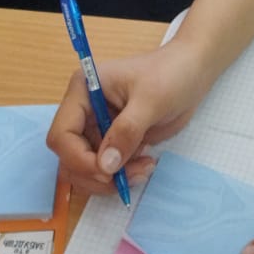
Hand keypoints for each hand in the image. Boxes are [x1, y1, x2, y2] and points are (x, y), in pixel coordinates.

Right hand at [46, 39, 210, 195]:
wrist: (192, 73)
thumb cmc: (171, 75)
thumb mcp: (151, 100)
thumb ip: (126, 131)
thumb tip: (105, 166)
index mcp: (83, 90)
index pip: (62, 134)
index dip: (79, 159)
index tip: (108, 172)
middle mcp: (84, 111)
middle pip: (69, 158)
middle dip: (96, 174)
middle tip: (131, 175)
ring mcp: (97, 128)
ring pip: (86, 170)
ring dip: (110, 180)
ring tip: (144, 169)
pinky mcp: (112, 142)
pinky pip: (105, 170)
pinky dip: (121, 177)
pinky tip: (145, 165)